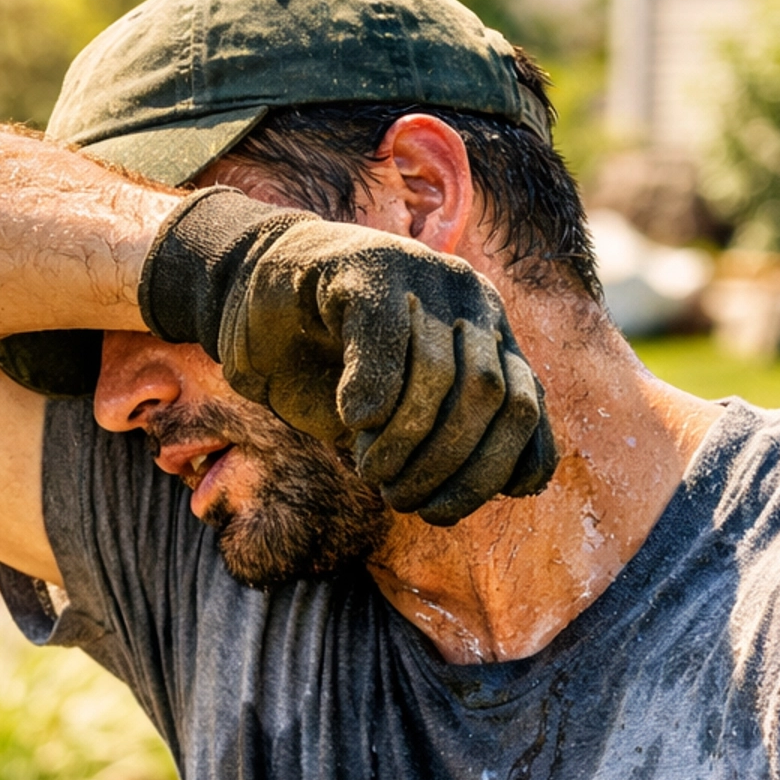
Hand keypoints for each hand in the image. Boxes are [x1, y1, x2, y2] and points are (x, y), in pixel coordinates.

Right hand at [138, 187, 556, 524]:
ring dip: (405, 441)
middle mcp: (470, 300)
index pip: (525, 413)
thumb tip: (499, 492)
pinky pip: (383, 334)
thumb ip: (455, 442)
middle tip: (398, 497)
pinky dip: (371, 390)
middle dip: (446, 466)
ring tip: (368, 468)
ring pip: (442, 373)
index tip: (440, 514)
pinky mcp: (363, 266)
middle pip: (490, 398)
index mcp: (492, 337)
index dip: (489, 475)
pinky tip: (353, 420)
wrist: (255, 299)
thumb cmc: (330, 368)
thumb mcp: (400, 416)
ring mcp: (422, 275)